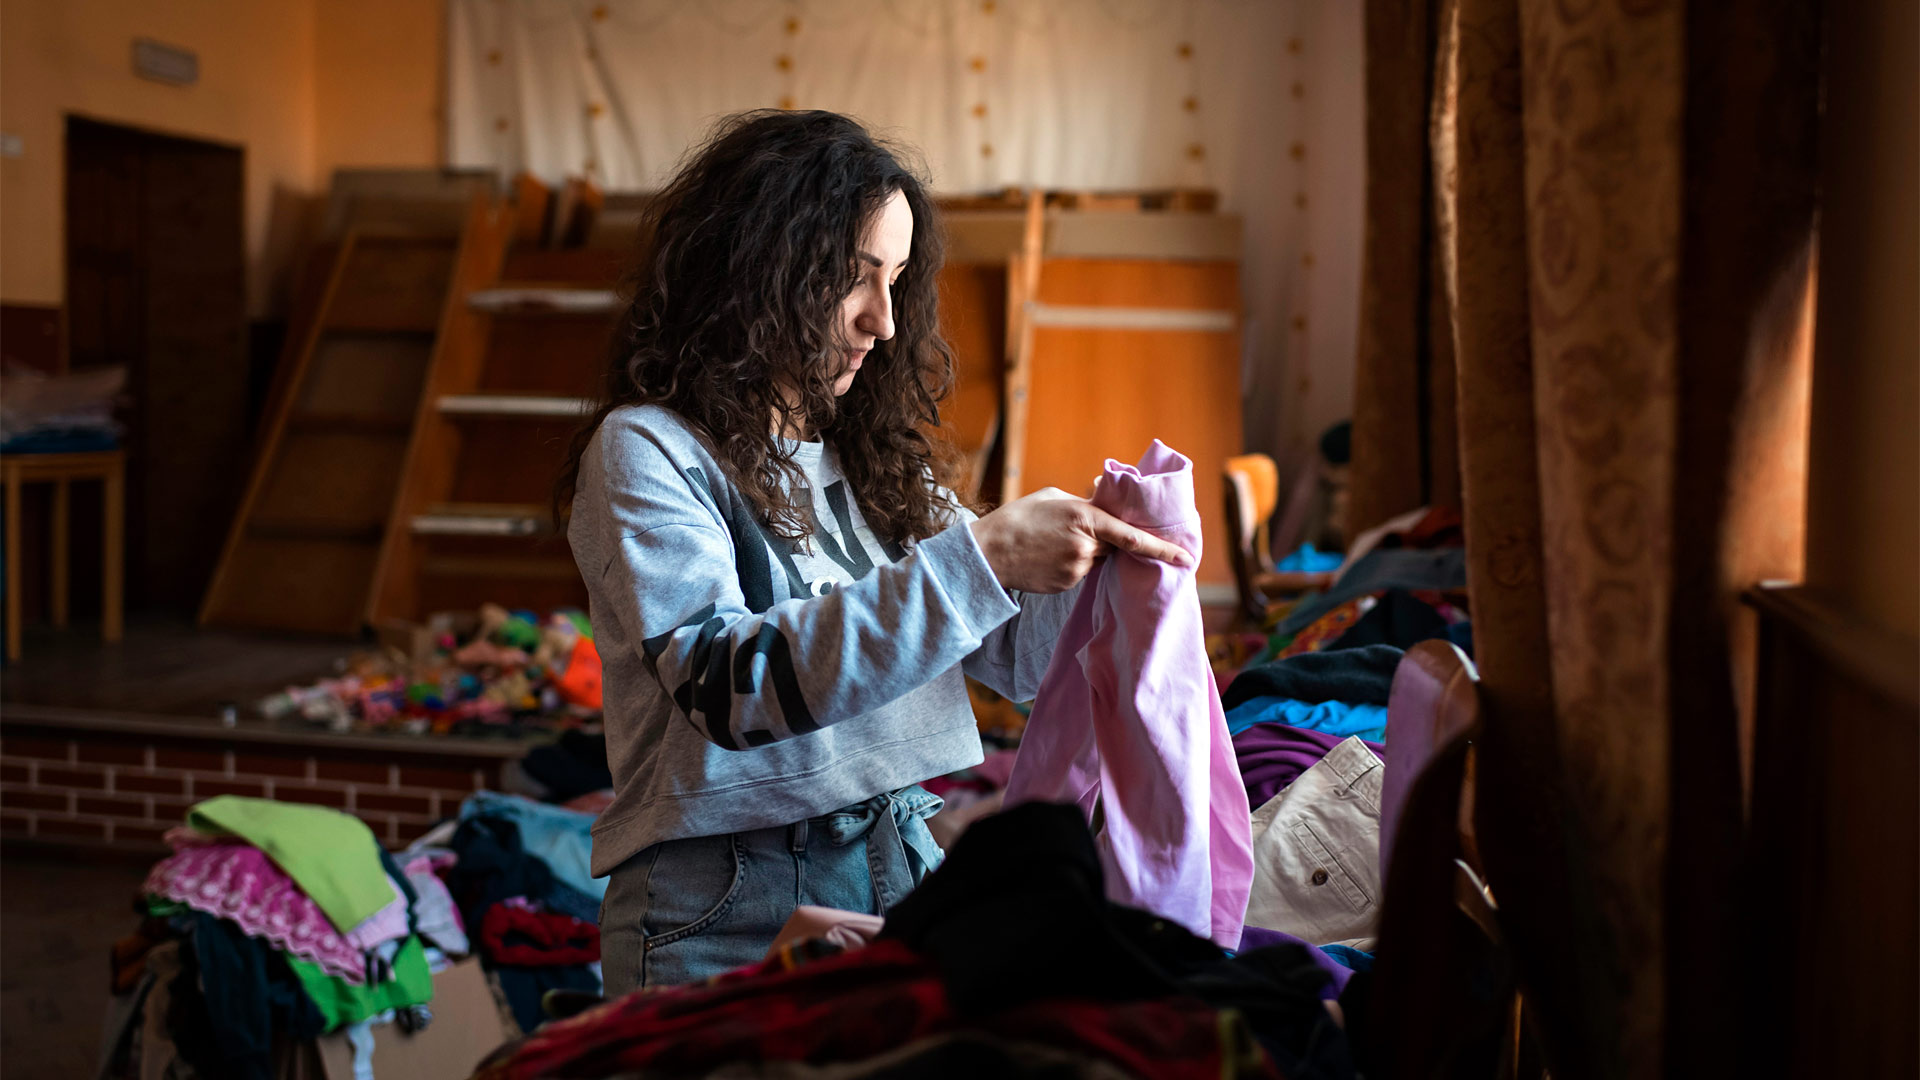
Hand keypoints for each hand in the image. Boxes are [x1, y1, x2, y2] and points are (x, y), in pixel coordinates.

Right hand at [969, 488, 1195, 593]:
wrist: (988, 551)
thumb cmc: (1019, 518)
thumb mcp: (1055, 497)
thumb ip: (1087, 500)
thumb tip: (1107, 501)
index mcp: (1085, 517)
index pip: (1133, 537)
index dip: (1162, 549)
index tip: (1185, 558)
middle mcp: (1085, 546)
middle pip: (1115, 547)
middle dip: (1107, 540)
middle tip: (1077, 531)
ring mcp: (1076, 569)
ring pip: (1098, 560)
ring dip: (1088, 551)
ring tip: (1055, 542)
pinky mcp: (1067, 585)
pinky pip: (1082, 573)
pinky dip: (1073, 564)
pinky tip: (1049, 556)